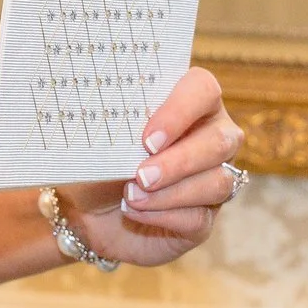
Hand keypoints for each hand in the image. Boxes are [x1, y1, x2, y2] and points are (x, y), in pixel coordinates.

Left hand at [60, 67, 243, 267]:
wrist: (86, 208)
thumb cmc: (98, 159)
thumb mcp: (101, 137)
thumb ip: (117, 125)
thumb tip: (119, 127)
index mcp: (189, 102)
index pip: (203, 89)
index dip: (181, 111)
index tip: (148, 138)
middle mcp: (212, 135)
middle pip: (221, 141)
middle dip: (180, 161)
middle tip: (142, 175)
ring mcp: (215, 178)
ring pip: (217, 182)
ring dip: (170, 193)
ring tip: (132, 196)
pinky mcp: (205, 217)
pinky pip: (200, 218)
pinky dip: (164, 215)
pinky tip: (135, 211)